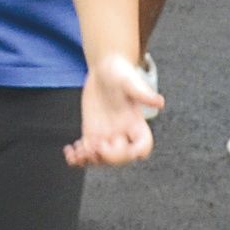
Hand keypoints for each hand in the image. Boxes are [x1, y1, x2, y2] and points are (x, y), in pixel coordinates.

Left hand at [69, 52, 162, 166]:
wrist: (105, 69)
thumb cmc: (121, 72)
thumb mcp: (130, 80)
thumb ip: (142, 92)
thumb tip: (160, 102)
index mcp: (136, 124)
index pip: (143, 145)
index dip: (136, 151)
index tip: (119, 141)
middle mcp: (124, 133)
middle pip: (121, 157)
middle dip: (108, 156)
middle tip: (95, 145)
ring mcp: (108, 135)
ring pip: (102, 159)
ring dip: (90, 160)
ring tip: (78, 151)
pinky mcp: (92, 133)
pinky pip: (87, 152)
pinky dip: (78, 157)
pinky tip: (69, 150)